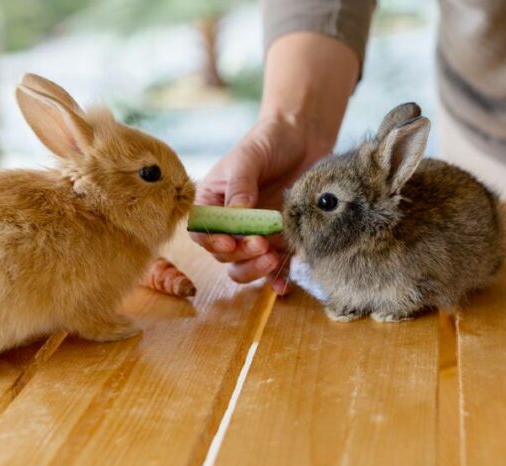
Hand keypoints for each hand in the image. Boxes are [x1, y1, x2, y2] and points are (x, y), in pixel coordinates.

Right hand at [192, 114, 329, 292]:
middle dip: (240, 254)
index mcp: (212, 202)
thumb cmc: (267, 142)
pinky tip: (283, 287)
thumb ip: (240, 185)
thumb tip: (236, 213)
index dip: (212, 241)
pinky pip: (274, 267)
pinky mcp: (279, 240)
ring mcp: (254, 234)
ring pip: (244, 266)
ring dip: (254, 269)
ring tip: (272, 258)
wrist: (303, 137)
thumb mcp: (248, 157)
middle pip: (224, 254)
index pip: (202, 231)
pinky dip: (277, 279)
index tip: (230, 242)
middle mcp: (230, 223)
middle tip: (260, 243)